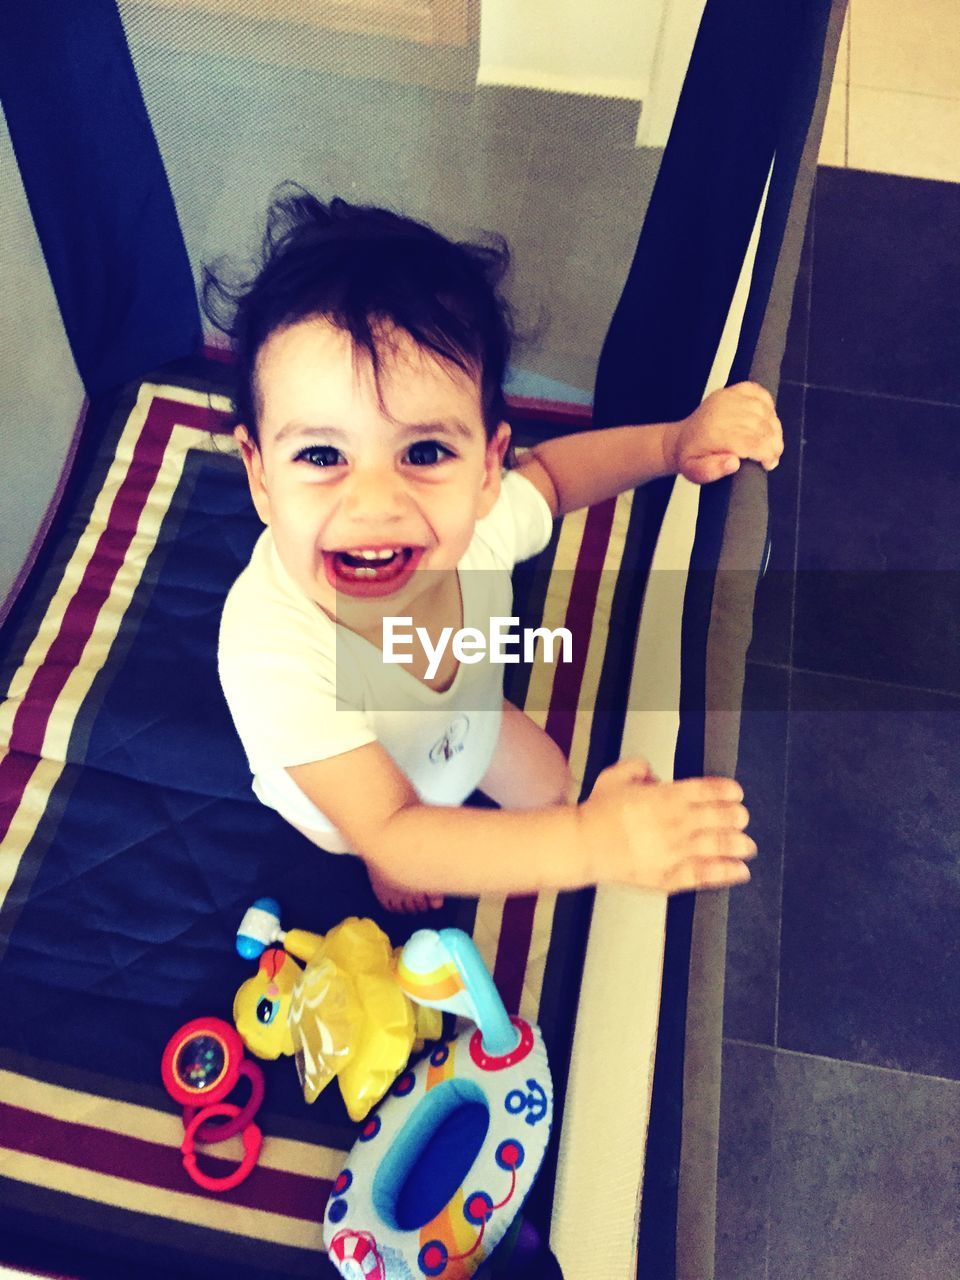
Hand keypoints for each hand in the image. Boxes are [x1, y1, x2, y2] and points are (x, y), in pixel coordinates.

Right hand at [578, 758, 755, 893]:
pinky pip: (704, 875)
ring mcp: (673, 852)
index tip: (736, 793)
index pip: (706, 790)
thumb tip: (657, 777)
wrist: (582, 845)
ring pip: (716, 846)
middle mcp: (673, 823)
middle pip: (718, 817)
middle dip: (736, 816)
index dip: (726, 790)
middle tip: (742, 817)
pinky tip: (739, 871)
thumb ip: (640, 768)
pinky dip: (725, 872)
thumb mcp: (615, 776)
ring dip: (738, 844)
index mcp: (663, 797)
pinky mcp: (669, 877)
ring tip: (747, 845)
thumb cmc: (598, 812)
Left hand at [669, 381, 782, 483]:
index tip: (769, 464)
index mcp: (714, 432)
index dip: (768, 453)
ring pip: (764, 410)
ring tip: (772, 442)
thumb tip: (733, 462)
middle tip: (773, 456)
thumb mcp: (695, 473)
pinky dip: (769, 405)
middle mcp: (722, 411)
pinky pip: (759, 392)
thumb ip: (712, 471)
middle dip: (774, 443)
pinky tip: (768, 419)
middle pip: (762, 426)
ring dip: (775, 427)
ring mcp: (728, 398)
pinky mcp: (731, 391)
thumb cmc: (691, 456)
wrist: (681, 439)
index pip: (753, 441)